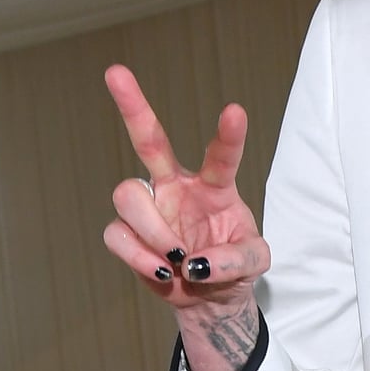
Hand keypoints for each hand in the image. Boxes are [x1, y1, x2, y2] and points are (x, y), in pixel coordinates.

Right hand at [103, 66, 268, 370]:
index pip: (221, 155)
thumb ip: (238, 260)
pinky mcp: (127, 234)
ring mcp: (149, 208)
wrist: (208, 298)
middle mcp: (176, 187)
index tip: (235, 111)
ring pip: (127, 195)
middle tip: (115, 72)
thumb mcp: (254, 263)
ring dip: (153, 230)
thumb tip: (197, 263)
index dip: (229, 135)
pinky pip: (117, 234)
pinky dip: (140, 257)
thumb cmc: (232, 267)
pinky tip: (163, 271)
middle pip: (149, 140)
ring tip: (176, 258)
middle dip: (132, 107)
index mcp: (213, 186)